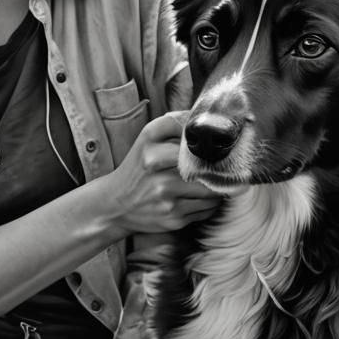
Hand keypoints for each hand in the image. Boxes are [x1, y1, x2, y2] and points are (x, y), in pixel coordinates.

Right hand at [98, 111, 222, 237]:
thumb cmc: (139, 168)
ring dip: (217, 186)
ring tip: (212, 182)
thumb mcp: (147, 140)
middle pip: (205, 163)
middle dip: (217, 165)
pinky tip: (201, 198)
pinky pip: (207, 209)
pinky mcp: (173, 218)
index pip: (189, 132)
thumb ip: (173, 124)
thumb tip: (206, 120)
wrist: (115, 204)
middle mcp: (154, 167)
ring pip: (211, 189)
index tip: (211, 144)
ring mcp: (164, 195)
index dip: (205, 139)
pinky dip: (211, 203)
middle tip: (223, 165)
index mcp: (148, 144)